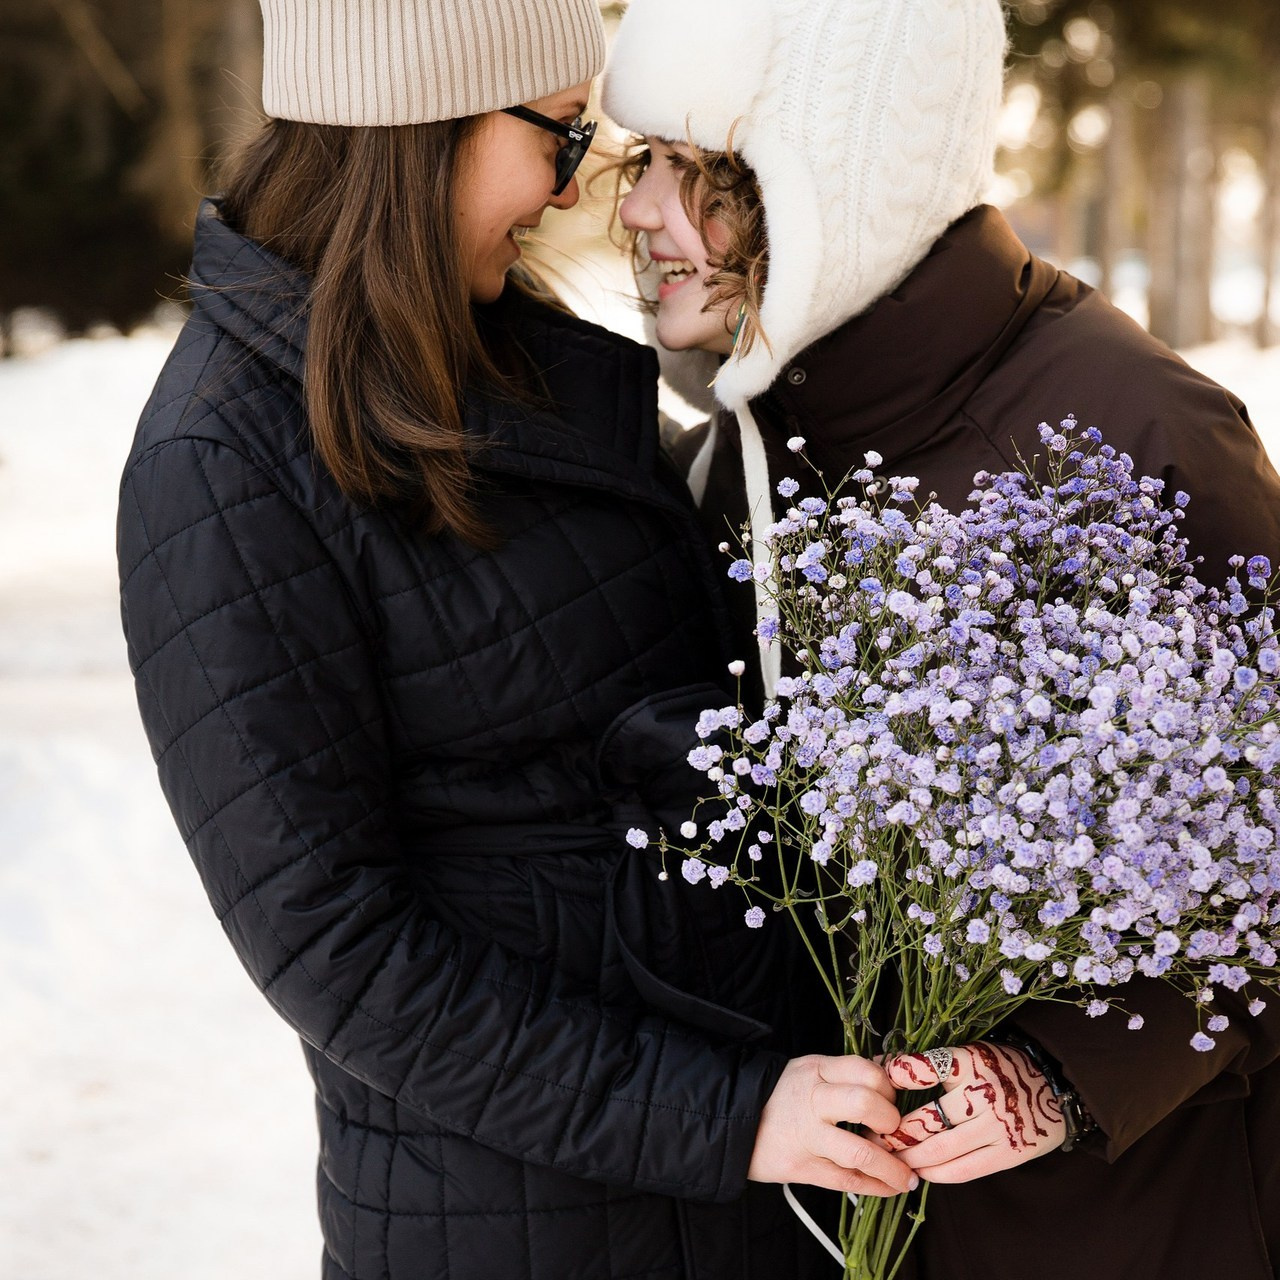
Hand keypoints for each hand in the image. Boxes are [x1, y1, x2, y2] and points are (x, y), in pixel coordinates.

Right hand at [749, 1054, 919, 1196]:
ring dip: (892, 1168)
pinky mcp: (801, 1166)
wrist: (733, 1121)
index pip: (864, 1070)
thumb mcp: (810, 1070)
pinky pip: (846, 1180)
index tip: (893, 1100)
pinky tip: (888, 1187)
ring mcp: (806, 1135)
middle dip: (890, 1121)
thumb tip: (893, 1071)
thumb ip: (846, 1072)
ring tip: (906, 1177)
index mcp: (817, 1070)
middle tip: (895, 1131)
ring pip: (859, 1152)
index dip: (888, 1086)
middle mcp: (812, 1099)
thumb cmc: (781, 1095)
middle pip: (864, 1104)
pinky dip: (874, 1187)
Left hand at [880, 1042, 1065, 1181]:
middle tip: (872, 1137)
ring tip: (889, 1159)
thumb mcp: (966, 1054)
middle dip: (894, 1133)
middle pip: (926, 1120)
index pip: (924, 1068)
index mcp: (968, 1062)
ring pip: (941, 1149)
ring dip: (910, 1158)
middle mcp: (982, 1094)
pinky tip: (921, 1172)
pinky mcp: (1008, 1153)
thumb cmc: (997, 1068)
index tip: (875, 1092)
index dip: (896, 1079)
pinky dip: (938, 1174)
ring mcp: (996, 1127)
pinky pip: (965, 1170)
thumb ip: (929, 1064)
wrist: (1053, 1087)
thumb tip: (881, 1068)